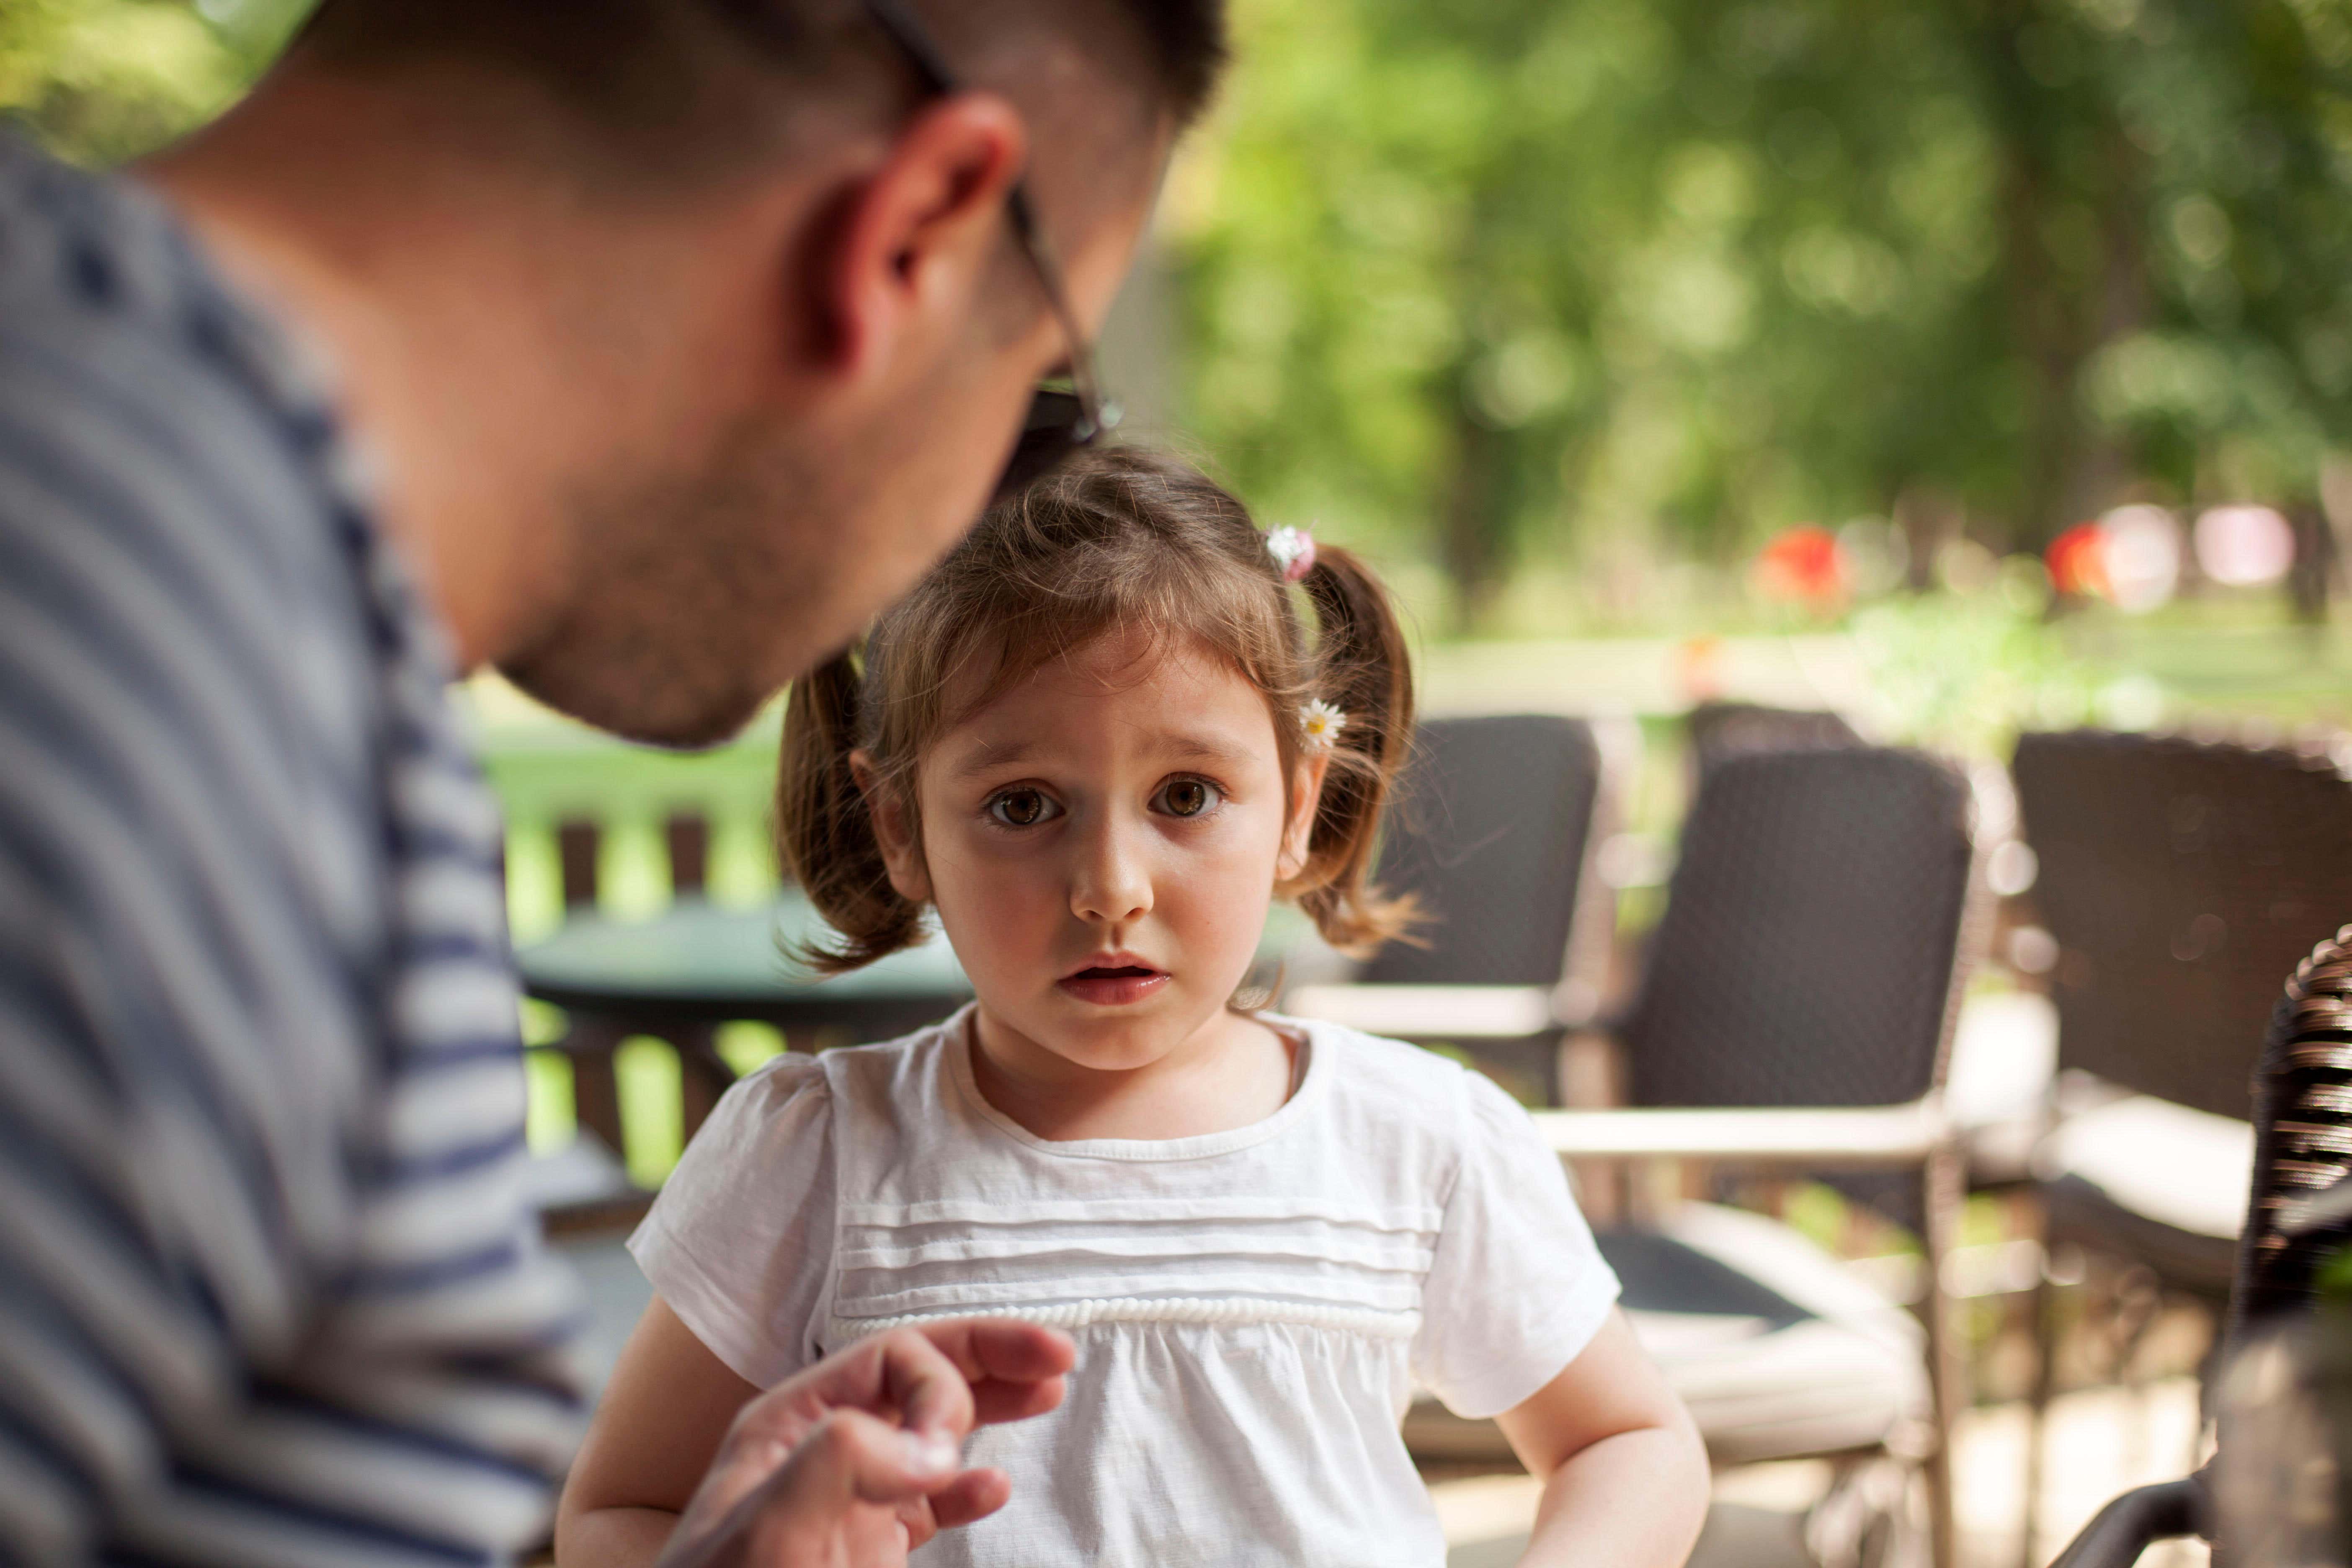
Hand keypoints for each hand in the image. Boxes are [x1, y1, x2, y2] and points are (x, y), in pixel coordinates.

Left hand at [653, 1319, 1073, 1567]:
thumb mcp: (768, 1529)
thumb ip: (841, 1462)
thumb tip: (930, 1445)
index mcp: (794, 1422)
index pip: (892, 1359)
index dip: (941, 1384)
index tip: (952, 1448)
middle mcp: (823, 1448)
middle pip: (921, 1376)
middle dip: (990, 1358)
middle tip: (1058, 1355)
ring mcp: (847, 1498)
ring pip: (932, 1430)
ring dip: (992, 1406)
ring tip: (1051, 1392)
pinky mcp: (865, 1547)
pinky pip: (928, 1501)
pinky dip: (968, 1488)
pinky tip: (996, 1488)